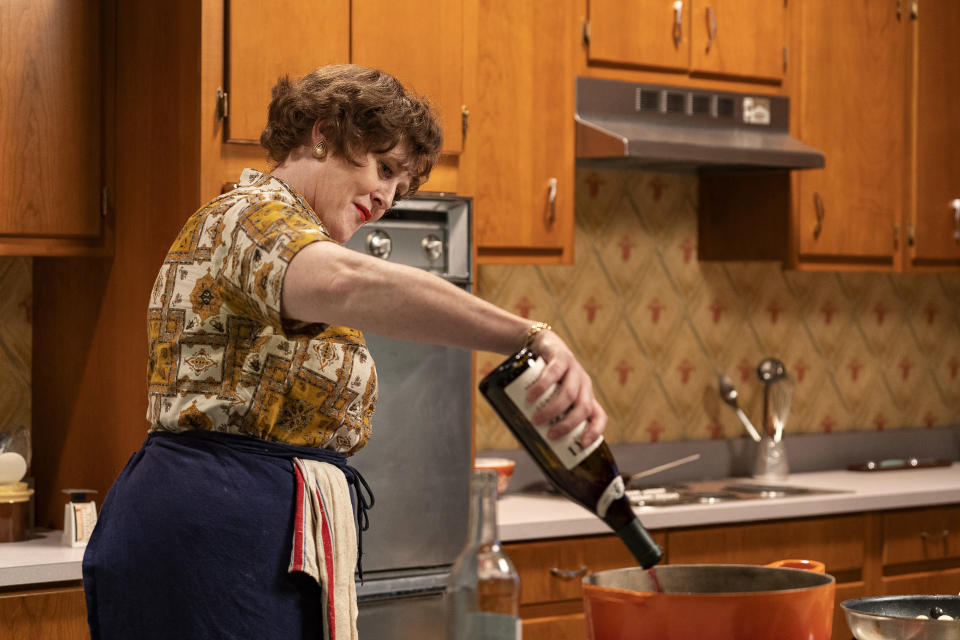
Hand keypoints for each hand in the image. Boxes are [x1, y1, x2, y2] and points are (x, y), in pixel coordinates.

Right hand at [524, 330, 607, 447]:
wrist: (539, 344)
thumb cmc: (544, 378)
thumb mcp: (550, 396)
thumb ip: (544, 415)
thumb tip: (526, 444)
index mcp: (585, 396)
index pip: (599, 416)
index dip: (595, 431)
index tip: (582, 445)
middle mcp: (583, 384)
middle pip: (583, 408)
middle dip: (568, 425)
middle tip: (550, 435)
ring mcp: (574, 369)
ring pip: (569, 393)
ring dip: (553, 410)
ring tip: (536, 420)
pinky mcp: (561, 357)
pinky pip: (554, 373)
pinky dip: (542, 387)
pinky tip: (531, 397)